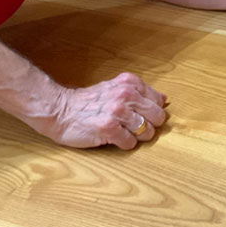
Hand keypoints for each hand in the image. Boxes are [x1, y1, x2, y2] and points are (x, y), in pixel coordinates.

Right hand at [39, 72, 167, 149]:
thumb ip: (139, 92)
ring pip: (146, 131)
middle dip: (150, 126)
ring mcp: (117, 111)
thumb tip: (163, 99)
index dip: (153, 112)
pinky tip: (114, 138)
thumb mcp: (116, 88)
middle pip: (157, 117)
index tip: (143, 115)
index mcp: (130, 82)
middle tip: (135, 127)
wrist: (61, 110)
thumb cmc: (89, 102)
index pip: (159, 100)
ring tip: (123, 132)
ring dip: (137, 136)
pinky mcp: (108, 128)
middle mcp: (126, 94)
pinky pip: (130, 143)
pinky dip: (125, 144)